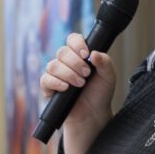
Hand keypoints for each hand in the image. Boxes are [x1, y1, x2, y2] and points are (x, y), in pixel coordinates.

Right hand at [40, 32, 116, 153]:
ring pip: (53, 65)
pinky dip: (56, 82)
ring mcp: (57, 74)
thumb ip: (105, 62)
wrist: (94, 114)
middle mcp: (66, 62)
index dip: (77, 44)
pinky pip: (45, 79)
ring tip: (80, 84)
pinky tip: (66, 88)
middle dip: (75, 63)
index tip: (86, 54)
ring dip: (68, 74)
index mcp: (80, 55)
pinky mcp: (49, 88)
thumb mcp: (109, 77)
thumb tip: (94, 53)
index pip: (72, 40)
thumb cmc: (100, 94)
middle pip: (62, 51)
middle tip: (87, 74)